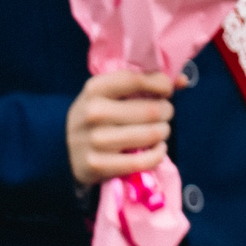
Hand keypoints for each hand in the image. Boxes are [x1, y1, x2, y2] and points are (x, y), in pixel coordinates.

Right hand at [67, 69, 174, 186]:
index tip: (166, 91)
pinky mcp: (99, 165)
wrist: (62, 147)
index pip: (137, 80)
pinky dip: (158, 154)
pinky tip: (157, 148)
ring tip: (159, 131)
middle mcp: (94, 112)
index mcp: (95, 88)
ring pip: (152, 135)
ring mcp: (95, 140)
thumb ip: (146, 83)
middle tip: (163, 115)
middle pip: (152, 110)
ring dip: (163, 133)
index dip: (161, 84)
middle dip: (166, 112)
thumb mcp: (111, 93)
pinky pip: (144, 160)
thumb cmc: (97, 115)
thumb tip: (183, 81)